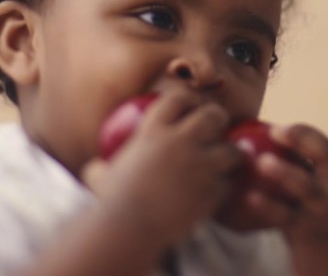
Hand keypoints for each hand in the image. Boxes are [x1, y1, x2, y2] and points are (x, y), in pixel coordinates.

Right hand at [82, 87, 242, 246]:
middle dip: (217, 117)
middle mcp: (181, 141)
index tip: (190, 106)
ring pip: (231, 148)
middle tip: (216, 126)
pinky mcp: (211, 189)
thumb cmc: (109, 204)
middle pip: (212, 115)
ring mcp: (200, 164)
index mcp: (153, 131)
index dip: (188, 99)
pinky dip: (224, 186)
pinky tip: (217, 190)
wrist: (129, 229)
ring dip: (230, 152)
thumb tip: (96, 169)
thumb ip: (101, 169)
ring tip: (227, 158)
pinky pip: (227, 182)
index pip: (178, 98)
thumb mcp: (99, 177)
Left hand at [219, 124, 327, 274]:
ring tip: (262, 162)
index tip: (277, 127)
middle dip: (300, 141)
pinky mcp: (308, 233)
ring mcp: (322, 212)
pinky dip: (268, 206)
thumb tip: (251, 145)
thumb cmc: (309, 222)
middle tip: (272, 132)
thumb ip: (292, 172)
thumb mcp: (307, 195)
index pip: (324, 146)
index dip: (303, 132)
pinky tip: (249, 198)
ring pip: (307, 187)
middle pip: (322, 159)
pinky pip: (286, 217)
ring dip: (285, 171)